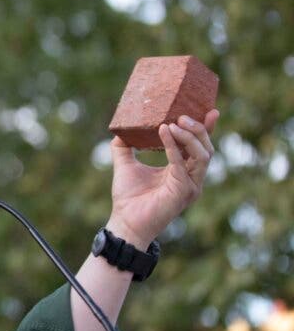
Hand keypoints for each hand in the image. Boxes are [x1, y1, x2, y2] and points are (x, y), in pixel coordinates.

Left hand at [107, 109, 219, 244]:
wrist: (124, 221)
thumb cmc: (128, 197)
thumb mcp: (125, 164)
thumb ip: (124, 146)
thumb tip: (120, 128)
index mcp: (182, 170)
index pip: (199, 146)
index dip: (206, 129)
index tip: (209, 110)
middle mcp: (191, 178)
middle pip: (205, 148)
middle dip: (198, 129)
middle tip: (182, 114)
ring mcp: (191, 185)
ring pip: (202, 155)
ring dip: (189, 136)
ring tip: (173, 122)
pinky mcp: (183, 191)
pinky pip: (182, 164)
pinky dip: (174, 147)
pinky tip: (164, 132)